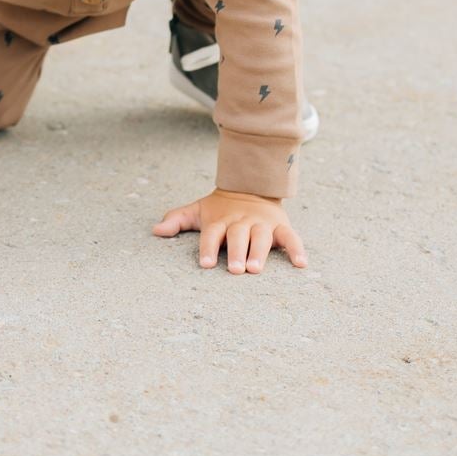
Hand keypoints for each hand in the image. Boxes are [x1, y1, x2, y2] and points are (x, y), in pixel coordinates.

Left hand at [152, 188, 306, 274]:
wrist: (250, 186)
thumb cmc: (220, 208)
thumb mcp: (198, 210)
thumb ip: (177, 219)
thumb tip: (155, 230)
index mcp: (220, 220)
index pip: (212, 235)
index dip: (208, 248)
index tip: (206, 264)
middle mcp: (240, 222)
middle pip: (237, 237)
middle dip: (236, 252)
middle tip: (235, 269)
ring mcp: (261, 223)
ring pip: (261, 238)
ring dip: (259, 253)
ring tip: (256, 269)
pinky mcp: (280, 225)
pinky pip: (290, 237)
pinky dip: (296, 249)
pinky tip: (300, 264)